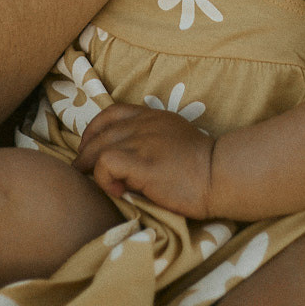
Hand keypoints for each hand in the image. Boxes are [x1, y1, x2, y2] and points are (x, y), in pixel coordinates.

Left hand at [73, 103, 213, 216]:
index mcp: (152, 116)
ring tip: (99, 185)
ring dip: (92, 169)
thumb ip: (152, 139)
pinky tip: (118, 192)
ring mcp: (143, 142)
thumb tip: (127, 158)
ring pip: (99, 148)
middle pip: (100, 133)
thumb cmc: (202, 166)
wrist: (222, 175)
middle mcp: (144, 124)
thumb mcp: (174, 138)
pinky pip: (107, 164)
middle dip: (86, 153)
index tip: (89, 149)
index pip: (111, 113)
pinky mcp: (144, 164)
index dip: (93, 130)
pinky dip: (104, 179)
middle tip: (82, 172)